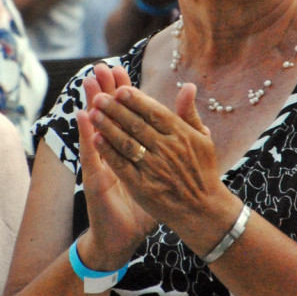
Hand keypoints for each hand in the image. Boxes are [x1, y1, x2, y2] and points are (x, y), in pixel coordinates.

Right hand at [76, 64, 156, 266]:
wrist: (124, 236)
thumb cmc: (145, 204)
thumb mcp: (161, 172)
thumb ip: (171, 145)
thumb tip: (181, 122)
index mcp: (128, 149)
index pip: (124, 115)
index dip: (122, 92)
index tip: (119, 69)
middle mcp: (111, 153)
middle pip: (108, 116)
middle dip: (105, 91)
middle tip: (100, 67)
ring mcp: (100, 164)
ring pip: (95, 129)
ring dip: (91, 105)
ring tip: (89, 83)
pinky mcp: (94, 178)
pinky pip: (91, 154)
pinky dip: (87, 135)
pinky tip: (83, 117)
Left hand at [85, 76, 227, 237]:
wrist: (203, 210)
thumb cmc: (202, 170)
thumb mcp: (202, 139)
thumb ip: (189, 113)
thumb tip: (188, 85)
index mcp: (181, 135)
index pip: (155, 112)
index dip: (136, 100)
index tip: (120, 89)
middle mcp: (167, 149)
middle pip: (137, 125)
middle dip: (116, 109)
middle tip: (99, 96)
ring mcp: (154, 168)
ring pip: (127, 143)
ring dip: (108, 127)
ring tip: (93, 112)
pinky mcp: (143, 187)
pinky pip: (122, 165)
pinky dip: (108, 151)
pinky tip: (95, 139)